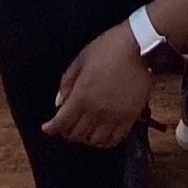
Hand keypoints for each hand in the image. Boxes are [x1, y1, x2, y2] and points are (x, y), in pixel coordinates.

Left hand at [41, 22, 152, 147]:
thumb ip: (67, 82)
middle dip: (67, 132)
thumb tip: (59, 103)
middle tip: (66, 126)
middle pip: (76, 134)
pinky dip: (106, 141)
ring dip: (86, 138)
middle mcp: (96, 110)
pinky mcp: (130, 116)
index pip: (61, 123)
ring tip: (85, 130)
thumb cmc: (109, 48)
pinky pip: (116, 138)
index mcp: (81, 95)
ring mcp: (114, 115)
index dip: (51, 128)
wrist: (140, 46)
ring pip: (95, 140)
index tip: (47, 128)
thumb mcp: (81, 59)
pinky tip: (102, 134)